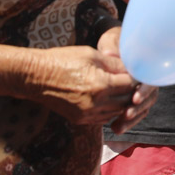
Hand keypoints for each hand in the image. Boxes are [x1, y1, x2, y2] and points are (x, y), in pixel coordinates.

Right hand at [30, 31, 149, 126]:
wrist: (34, 77)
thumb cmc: (62, 60)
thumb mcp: (91, 55)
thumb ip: (115, 64)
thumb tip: (132, 68)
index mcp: (100, 85)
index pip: (131, 85)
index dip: (137, 78)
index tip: (139, 72)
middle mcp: (95, 103)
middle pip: (127, 101)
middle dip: (133, 92)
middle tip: (136, 82)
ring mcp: (87, 114)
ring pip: (117, 112)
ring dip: (124, 103)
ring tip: (125, 90)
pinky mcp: (80, 119)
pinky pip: (104, 118)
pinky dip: (111, 110)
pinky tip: (110, 99)